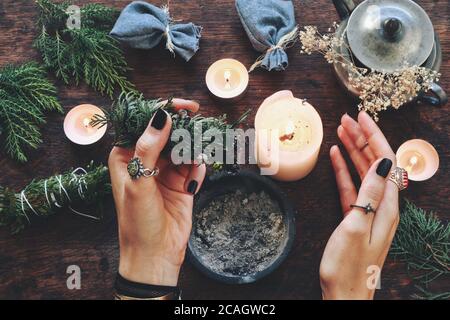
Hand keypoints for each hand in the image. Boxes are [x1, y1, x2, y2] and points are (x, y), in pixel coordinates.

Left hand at [108, 99, 205, 285]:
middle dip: (184, 132)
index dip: (164, 111)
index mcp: (126, 156)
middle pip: (168, 133)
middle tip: (199, 131)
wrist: (155, 255)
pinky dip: (198, 169)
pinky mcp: (182, 183)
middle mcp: (146, 161)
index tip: (185, 106)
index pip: (144, 124)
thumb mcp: (139, 183)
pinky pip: (194, 166)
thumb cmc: (138, 221)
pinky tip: (194, 183)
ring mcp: (165, 171)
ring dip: (194, 150)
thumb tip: (161, 116)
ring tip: (197, 160)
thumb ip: (148, 148)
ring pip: (184, 148)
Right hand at [320, 111, 398, 299]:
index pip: (386, 160)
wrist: (344, 292)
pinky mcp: (355, 215)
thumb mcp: (356, 226)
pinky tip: (336, 156)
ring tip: (341, 130)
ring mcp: (368, 209)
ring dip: (353, 150)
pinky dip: (344, 168)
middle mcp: (382, 204)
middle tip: (347, 118)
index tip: (361, 117)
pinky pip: (352, 185)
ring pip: (363, 171)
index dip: (374, 136)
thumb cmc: (348, 265)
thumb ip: (370, 192)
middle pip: (376, 162)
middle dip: (363, 137)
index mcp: (386, 205)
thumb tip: (384, 162)